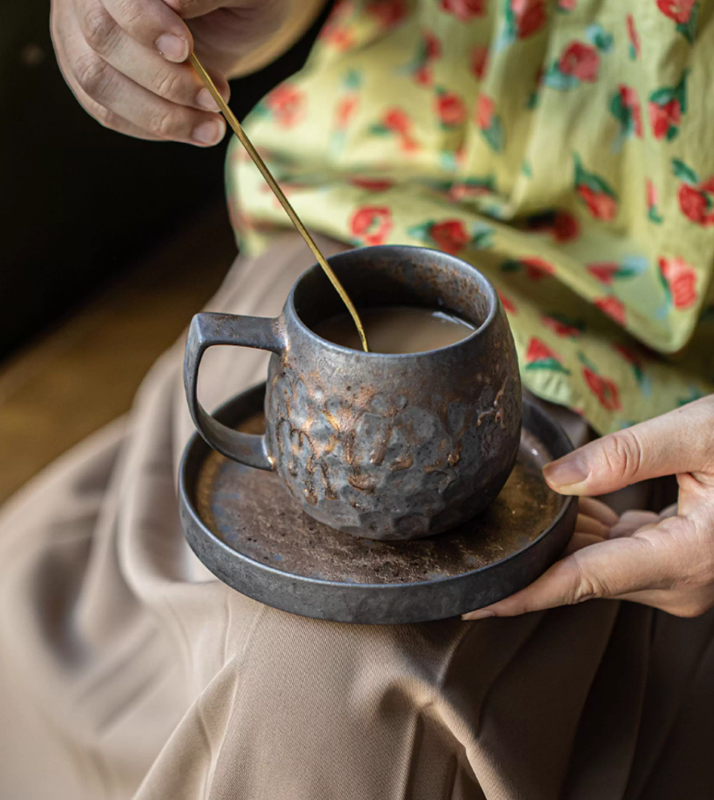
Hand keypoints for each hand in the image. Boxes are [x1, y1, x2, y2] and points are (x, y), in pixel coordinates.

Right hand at [51, 0, 290, 144]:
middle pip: (102, 37)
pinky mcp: (88, 75)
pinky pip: (106, 111)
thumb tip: (174, 0)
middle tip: (213, 99)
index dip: (145, 23)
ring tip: (212, 127)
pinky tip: (192, 129)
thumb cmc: (236, 1)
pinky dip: (151, 127)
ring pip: (98, 81)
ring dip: (159, 114)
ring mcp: (78, 34)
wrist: (228, 22)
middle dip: (162, 78)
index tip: (185, 50)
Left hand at [463, 395, 713, 619]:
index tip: (476, 603)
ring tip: (518, 510)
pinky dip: (591, 529)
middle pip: (583, 572)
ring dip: (561, 536)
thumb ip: (626, 455)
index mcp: (685, 558)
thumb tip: (556, 478)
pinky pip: (619, 551)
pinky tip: (571, 501)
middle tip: (483, 533)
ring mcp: (680, 577)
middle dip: (533, 553)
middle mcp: (680, 582)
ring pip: (598, 562)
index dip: (523, 594)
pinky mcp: (678, 562)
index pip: (582, 582)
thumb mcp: (701, 436)